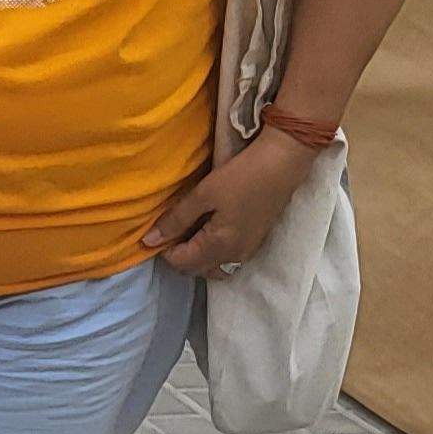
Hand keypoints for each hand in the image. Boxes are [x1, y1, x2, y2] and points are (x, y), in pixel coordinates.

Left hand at [145, 133, 310, 277]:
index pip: (181, 263)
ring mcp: (247, 252)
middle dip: (178, 255)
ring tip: (189, 232)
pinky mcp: (255, 243)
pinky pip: (227, 260)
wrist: (283, 163)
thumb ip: (176, 220)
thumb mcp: (203, 195)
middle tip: (172, 229)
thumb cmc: (242, 176)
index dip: (164, 249)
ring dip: (195, 257)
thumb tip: (149, 241)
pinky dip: (212, 253)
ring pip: (212, 268)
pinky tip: (208, 231)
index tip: (160, 229)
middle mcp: (234, 257)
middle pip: (195, 269)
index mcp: (219, 247)